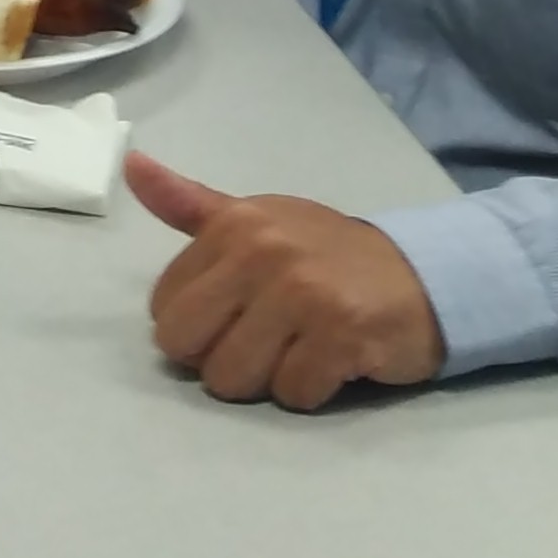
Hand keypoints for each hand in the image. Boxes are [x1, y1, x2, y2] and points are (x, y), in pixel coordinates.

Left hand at [128, 156, 443, 410]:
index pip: (166, 308)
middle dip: (220, 359)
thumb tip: (131, 163)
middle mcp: (263, 252)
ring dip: (266, 379)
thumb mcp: (258, 222)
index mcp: (235, 225)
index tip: (240, 312)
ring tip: (299, 348)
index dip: (199, 326)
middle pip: (186, 348)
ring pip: (232, 379)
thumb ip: (191, 204)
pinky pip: (290, 395)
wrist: (425, 277)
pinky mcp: (340, 335)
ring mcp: (302, 294)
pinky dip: (309, 391)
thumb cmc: (329, 255)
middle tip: (266, 340)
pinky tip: (332, 361)